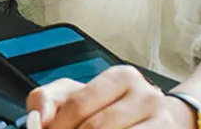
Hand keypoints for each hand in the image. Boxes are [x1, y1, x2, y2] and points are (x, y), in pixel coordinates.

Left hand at [28, 66, 193, 128]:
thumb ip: (48, 99)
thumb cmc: (111, 108)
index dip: (56, 127)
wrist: (161, 120)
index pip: (78, 104)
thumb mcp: (77, 94)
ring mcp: (161, 119)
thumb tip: (39, 119)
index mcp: (121, 77)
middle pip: (95, 127)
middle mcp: (146, 95)